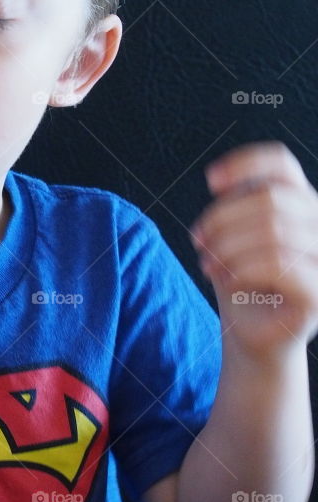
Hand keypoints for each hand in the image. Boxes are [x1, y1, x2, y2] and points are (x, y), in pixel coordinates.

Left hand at [190, 142, 317, 356]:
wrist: (252, 336)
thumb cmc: (242, 282)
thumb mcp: (235, 236)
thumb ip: (237, 205)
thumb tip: (221, 180)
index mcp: (303, 205)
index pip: (282, 165)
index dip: (245, 164)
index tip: (211, 180)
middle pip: (270, 198)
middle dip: (223, 218)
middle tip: (198, 241)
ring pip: (273, 230)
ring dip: (227, 247)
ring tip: (207, 264)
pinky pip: (278, 265)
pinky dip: (241, 270)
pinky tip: (226, 281)